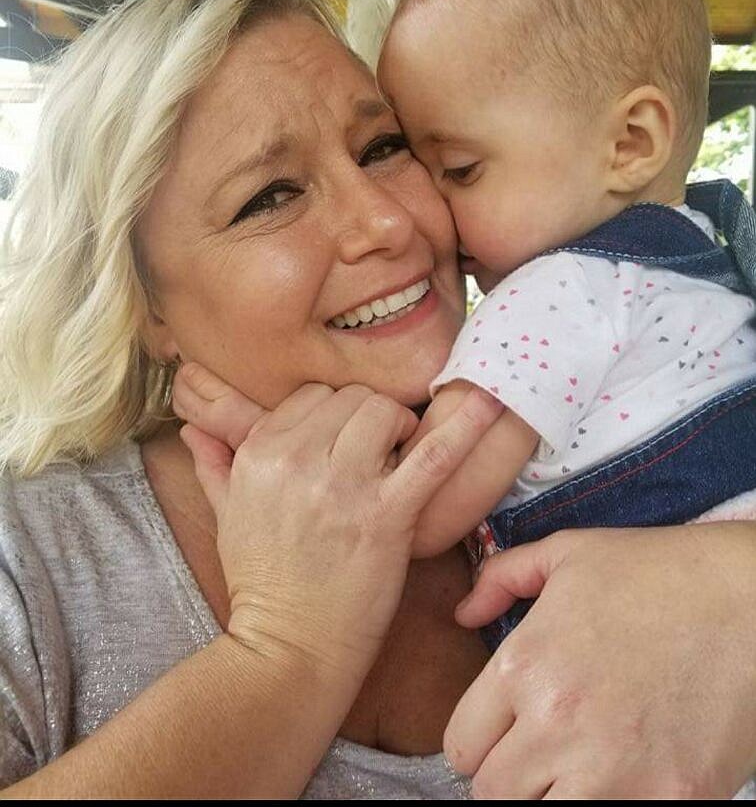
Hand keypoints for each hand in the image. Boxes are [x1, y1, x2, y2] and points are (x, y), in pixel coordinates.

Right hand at [173, 363, 501, 679]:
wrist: (288, 648)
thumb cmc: (263, 582)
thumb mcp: (226, 516)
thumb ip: (214, 464)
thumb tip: (193, 428)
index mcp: (259, 453)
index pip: (311, 396)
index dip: (336, 414)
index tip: (346, 441)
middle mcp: (296, 459)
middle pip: (351, 399)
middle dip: (370, 418)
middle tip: (378, 451)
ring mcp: (342, 486)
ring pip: (383, 412)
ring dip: (399, 427)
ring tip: (400, 457)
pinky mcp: (385, 515)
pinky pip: (431, 456)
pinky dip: (464, 428)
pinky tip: (489, 406)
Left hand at [445, 524, 755, 798]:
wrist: (749, 599)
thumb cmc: (658, 572)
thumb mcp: (569, 553)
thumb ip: (503, 577)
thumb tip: (463, 613)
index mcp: (524, 667)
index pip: (461, 746)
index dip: (479, 740)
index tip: (502, 733)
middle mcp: (557, 726)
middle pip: (493, 796)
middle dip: (509, 776)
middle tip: (540, 754)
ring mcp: (615, 772)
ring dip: (553, 798)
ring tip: (579, 767)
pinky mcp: (668, 800)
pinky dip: (611, 805)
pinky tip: (625, 776)